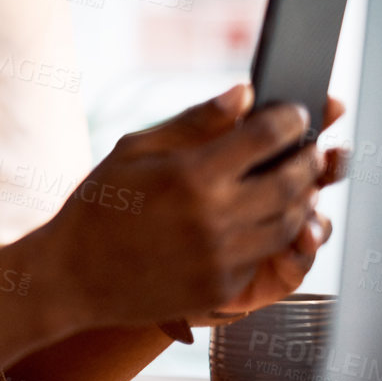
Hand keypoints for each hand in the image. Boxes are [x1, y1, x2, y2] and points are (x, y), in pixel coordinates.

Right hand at [38, 85, 343, 327]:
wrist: (74, 276)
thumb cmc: (100, 206)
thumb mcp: (134, 150)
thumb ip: (193, 121)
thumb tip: (243, 93)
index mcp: (190, 175)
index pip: (266, 136)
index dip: (290, 119)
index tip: (294, 114)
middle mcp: (214, 217)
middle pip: (293, 180)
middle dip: (307, 158)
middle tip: (305, 148)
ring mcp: (223, 257)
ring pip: (291, 222)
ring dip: (300, 197)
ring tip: (290, 182)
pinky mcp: (225, 287)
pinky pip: (267, 254)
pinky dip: (273, 232)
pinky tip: (260, 218)